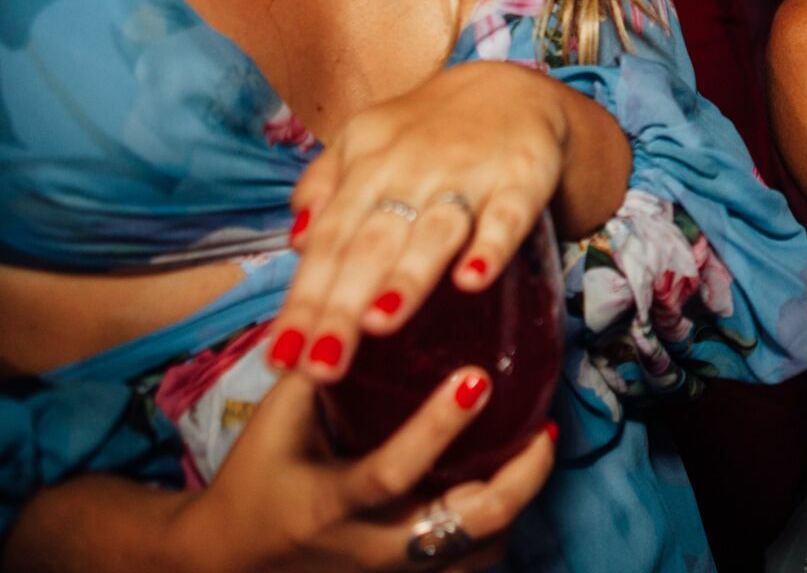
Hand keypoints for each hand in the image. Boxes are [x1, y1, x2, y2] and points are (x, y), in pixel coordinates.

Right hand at [171, 366, 551, 570]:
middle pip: (469, 528)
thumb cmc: (254, 481)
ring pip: (481, 552)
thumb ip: (323, 368)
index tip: (478, 378)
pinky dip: (497, 529)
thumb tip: (371, 298)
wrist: (224, 565)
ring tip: (535, 450)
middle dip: (521, 479)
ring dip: (517, 502)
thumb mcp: (276, 422)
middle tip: (544, 429)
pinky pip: (470, 566)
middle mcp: (370, 548)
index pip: (392, 471)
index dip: (438, 426)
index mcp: (330, 504)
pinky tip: (507, 485)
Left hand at [272, 63, 575, 381]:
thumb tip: (295, 241)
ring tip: (378, 324)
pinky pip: (508, 214)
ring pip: (434, 231)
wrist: (514, 88)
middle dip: (342, 305)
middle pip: (371, 244)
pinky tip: (475, 278)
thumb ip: (327, 185)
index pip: (328, 241)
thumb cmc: (428, 131)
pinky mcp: (522, 178)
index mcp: (367, 168)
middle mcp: (411, 171)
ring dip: (407, 276)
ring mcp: (468, 175)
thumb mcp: (364, 141)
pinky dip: (492, 245)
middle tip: (320, 365)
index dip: (304, 300)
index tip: (282, 357)